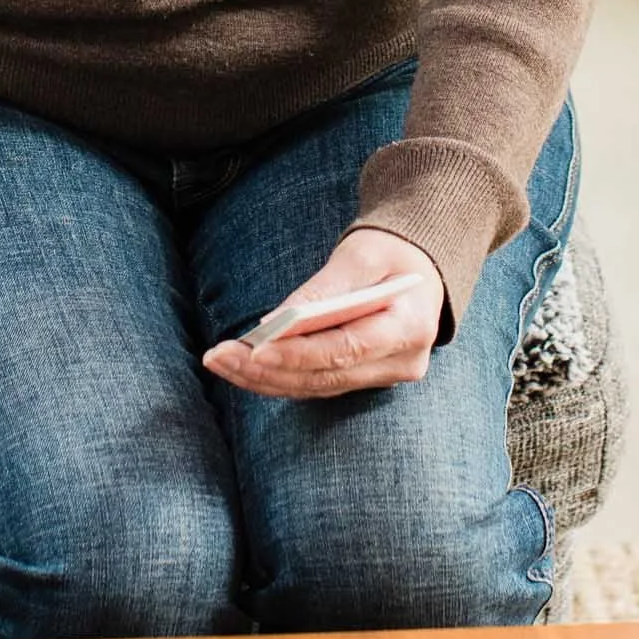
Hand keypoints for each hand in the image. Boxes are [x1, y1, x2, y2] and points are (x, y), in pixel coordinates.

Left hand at [202, 228, 445, 402]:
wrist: (420, 264)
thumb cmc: (391, 251)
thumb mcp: (362, 255)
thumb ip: (326, 288)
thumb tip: (277, 319)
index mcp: (411, 327)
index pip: (347, 349)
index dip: (299, 353)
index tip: (256, 349)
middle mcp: (402, 362)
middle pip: (326, 376)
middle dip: (268, 369)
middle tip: (218, 357)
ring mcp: (385, 376)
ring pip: (317, 386)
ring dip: (266, 377)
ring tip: (220, 361)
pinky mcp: (365, 377)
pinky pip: (318, 383)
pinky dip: (280, 376)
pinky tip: (244, 366)